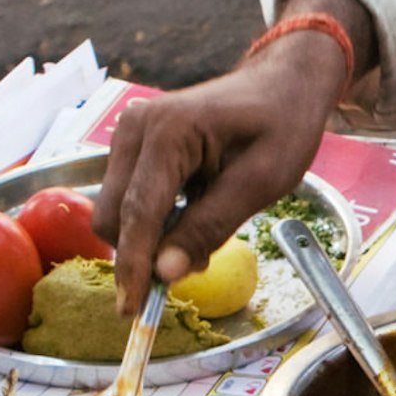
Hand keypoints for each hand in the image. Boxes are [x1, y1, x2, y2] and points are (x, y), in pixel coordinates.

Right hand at [91, 25, 358, 313]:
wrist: (282, 84)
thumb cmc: (280, 125)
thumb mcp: (260, 183)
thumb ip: (209, 227)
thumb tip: (164, 273)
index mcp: (167, 132)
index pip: (138, 214)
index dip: (134, 267)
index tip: (132, 311)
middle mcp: (135, 128)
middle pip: (112, 215)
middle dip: (142, 253)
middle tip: (193, 266)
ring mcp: (129, 133)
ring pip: (115, 210)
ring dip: (150, 237)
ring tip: (202, 231)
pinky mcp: (133, 143)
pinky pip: (128, 196)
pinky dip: (153, 219)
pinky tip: (192, 212)